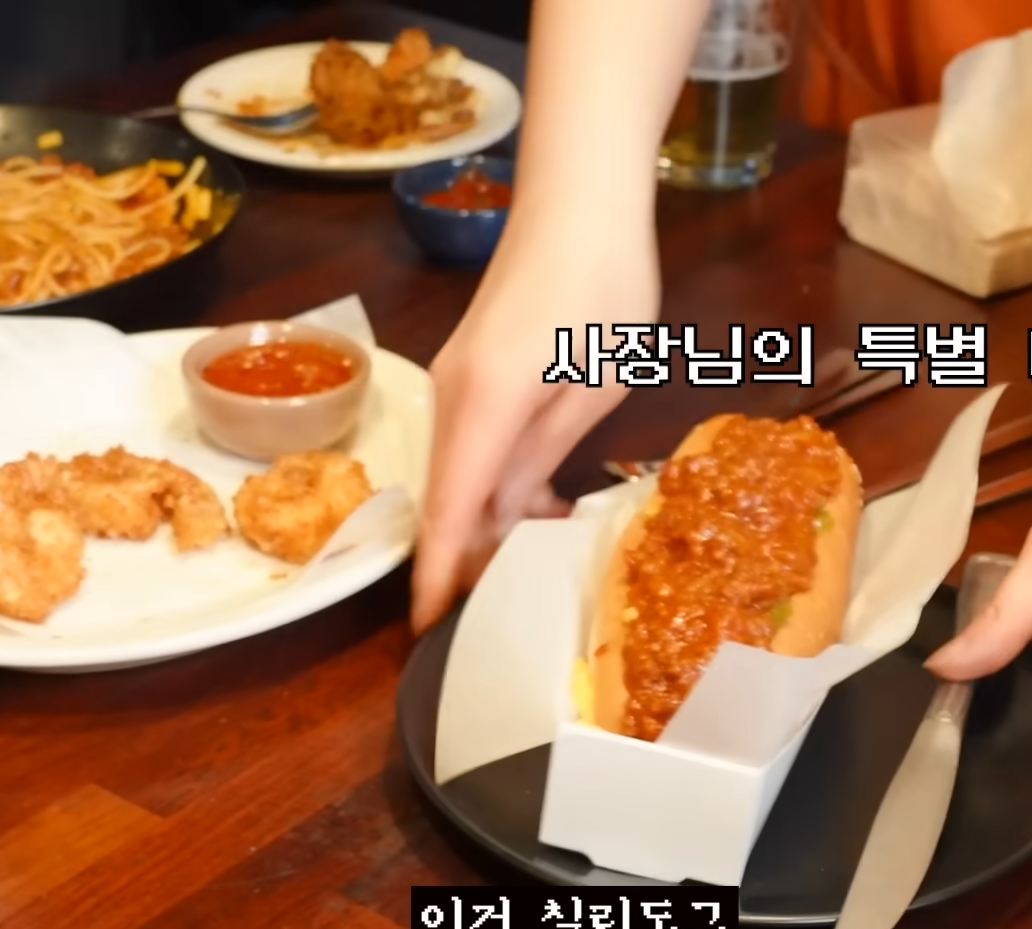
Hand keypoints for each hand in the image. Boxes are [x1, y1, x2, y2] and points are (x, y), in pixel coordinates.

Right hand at [409, 226, 658, 632]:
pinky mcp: (471, 369)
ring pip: (461, 473)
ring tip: (540, 560)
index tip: (428, 630)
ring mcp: (456, 381)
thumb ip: (547, 453)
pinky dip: (496, 482)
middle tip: (512, 611)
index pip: (451, 510)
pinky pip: (472, 444)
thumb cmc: (603, 283)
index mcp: (486, 405)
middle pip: (450, 497)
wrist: (580, 196)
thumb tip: (511, 515)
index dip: (439, 574)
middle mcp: (453, 397)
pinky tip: (541, 503)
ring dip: (490, 519)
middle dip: (469, 558)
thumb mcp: (595, 385)